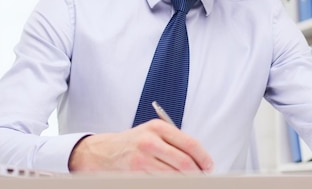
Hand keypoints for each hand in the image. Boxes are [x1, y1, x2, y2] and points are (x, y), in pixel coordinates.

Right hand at [68, 119, 213, 172]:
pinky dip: (170, 184)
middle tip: (201, 177)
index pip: (190, 144)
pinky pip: (160, 182)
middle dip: (197, 173)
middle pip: (184, 162)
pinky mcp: (136, 174)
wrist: (103, 153)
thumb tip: (199, 159)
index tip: (209, 166)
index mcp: (158, 127)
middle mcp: (150, 141)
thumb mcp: (152, 133)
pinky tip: (172, 182)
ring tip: (188, 181)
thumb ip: (174, 142)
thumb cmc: (132, 143)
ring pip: (174, 175)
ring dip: (185, 181)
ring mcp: (142, 159)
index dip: (203, 158)